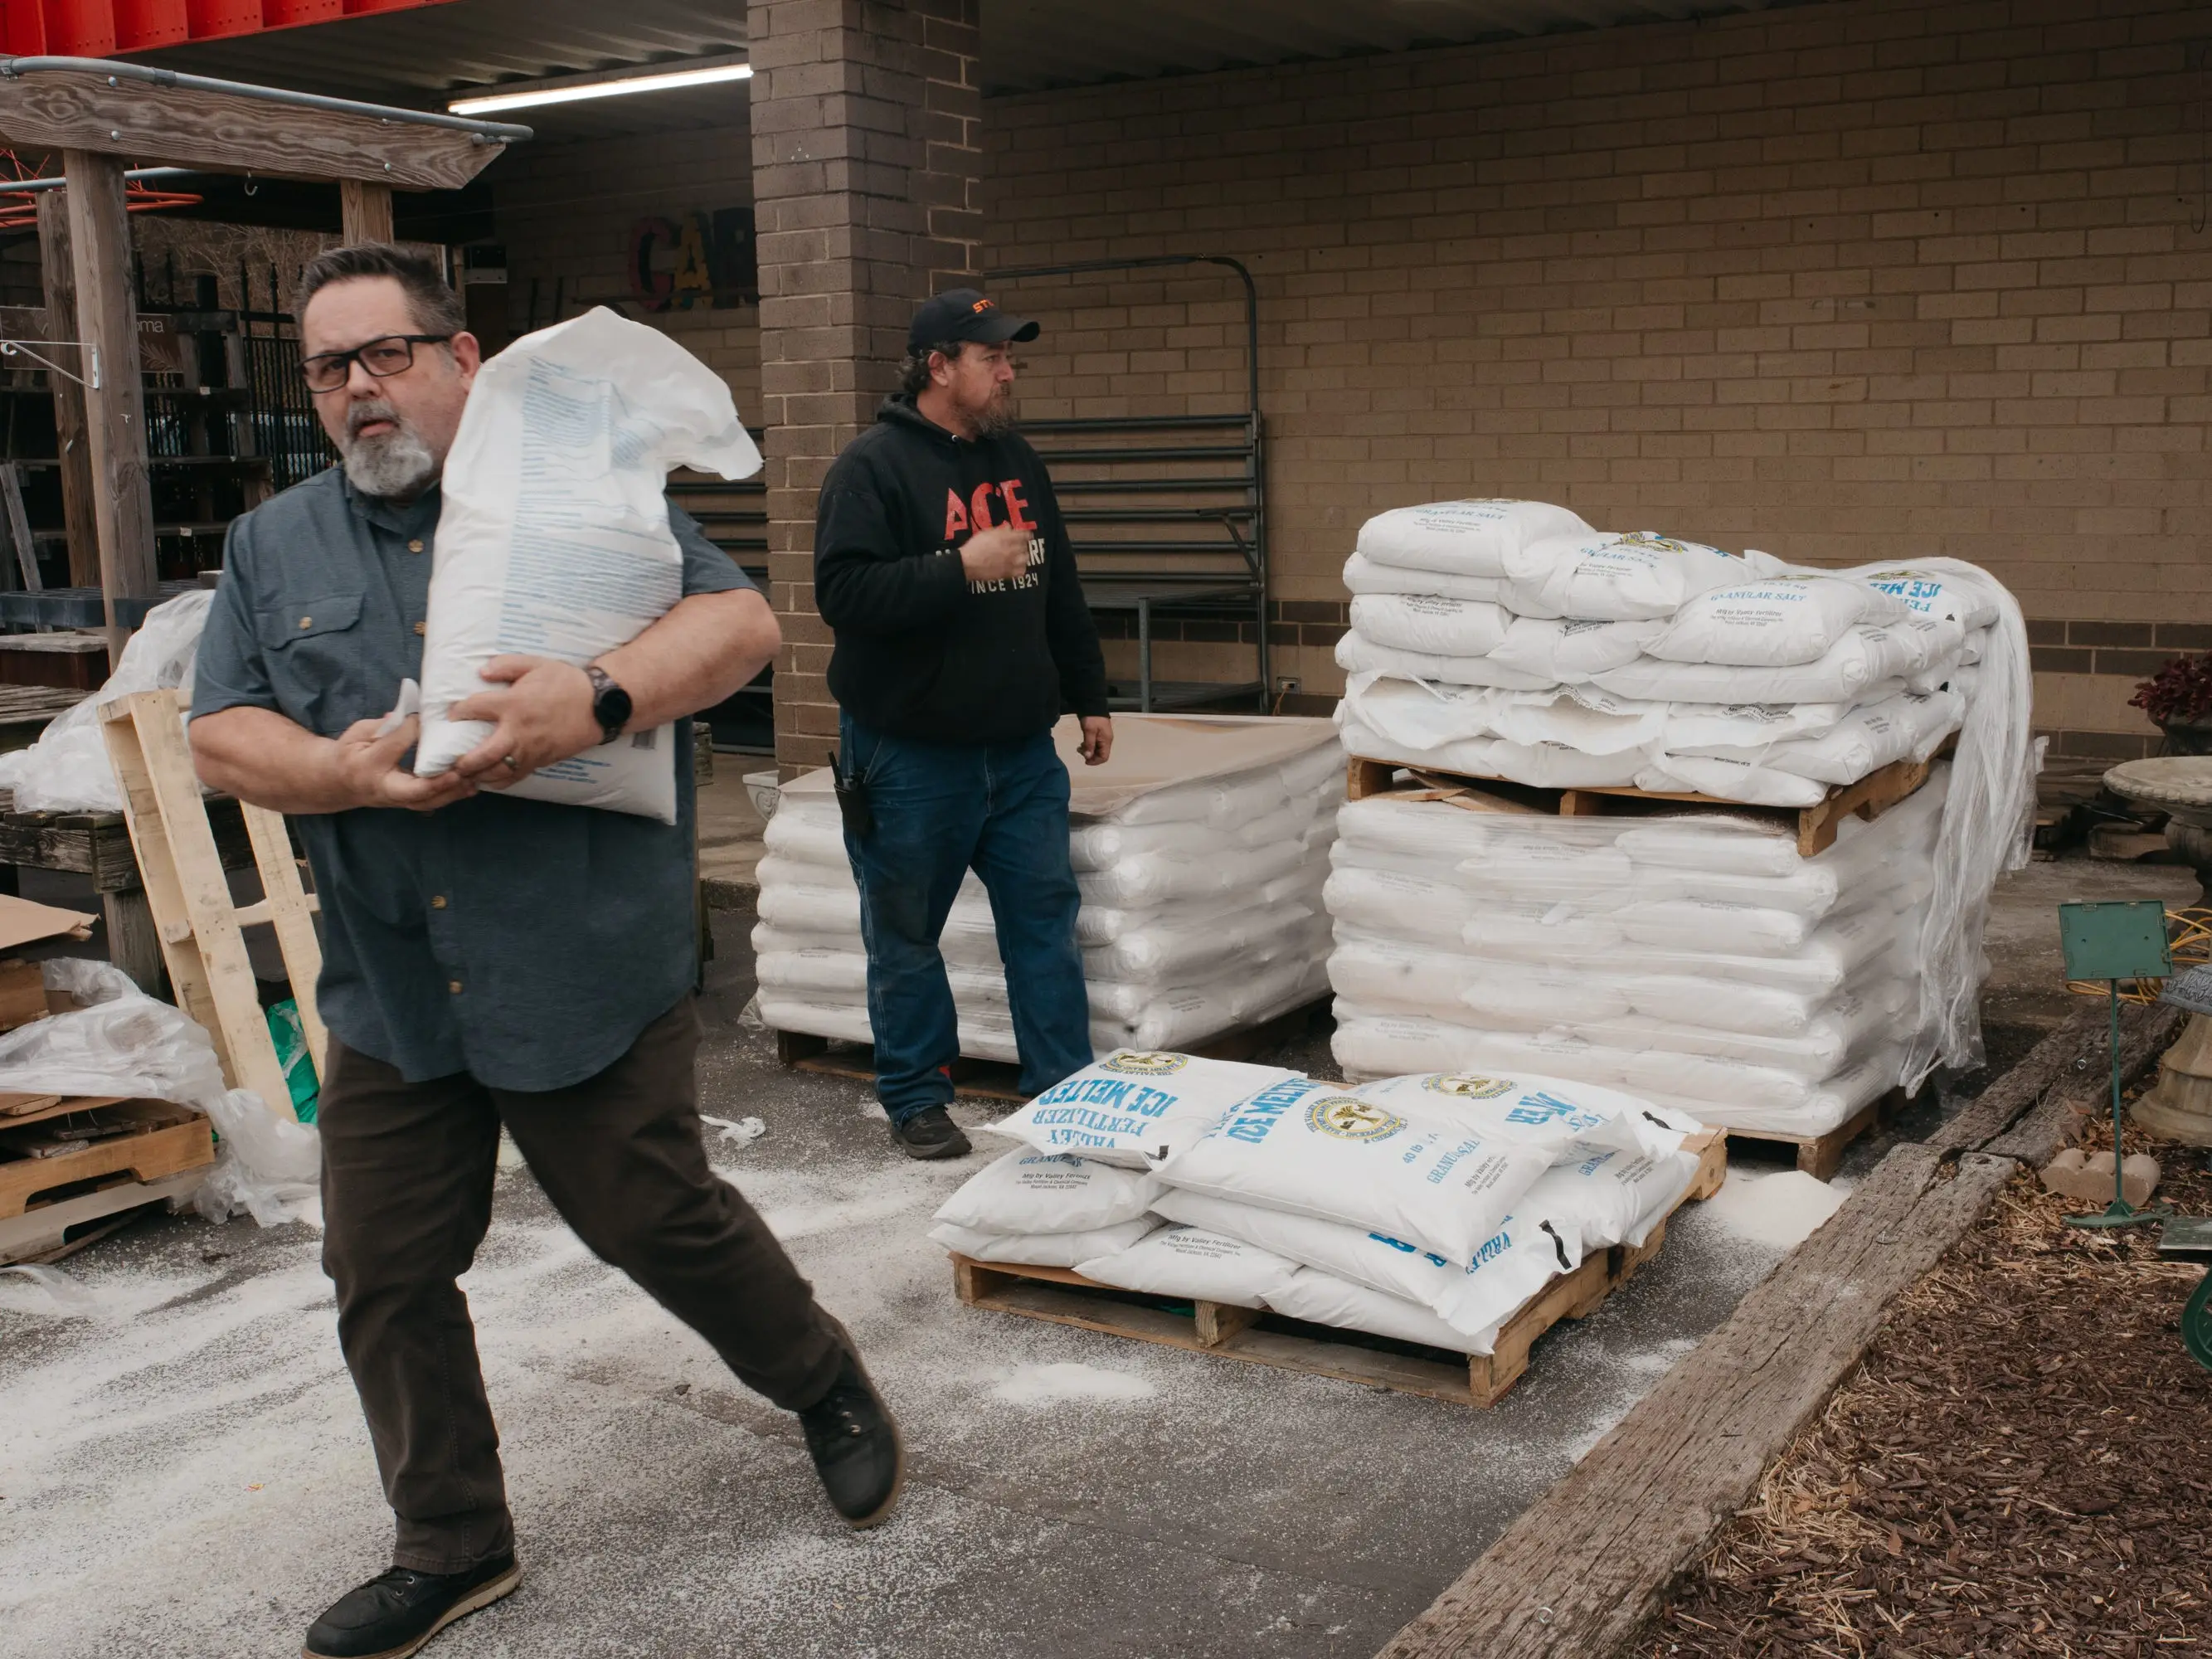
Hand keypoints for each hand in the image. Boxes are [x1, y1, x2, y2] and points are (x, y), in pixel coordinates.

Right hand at [333, 714, 477, 812]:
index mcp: (368, 764)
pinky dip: (452, 796)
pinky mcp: (408, 804)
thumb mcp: (359, 733)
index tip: (425, 717)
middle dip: (437, 784)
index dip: (410, 730)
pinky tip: (472, 787)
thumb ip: (384, 725)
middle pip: (412, 791)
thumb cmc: (350, 752)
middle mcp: (384, 787)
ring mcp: (397, 800)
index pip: (393, 745)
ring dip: (452, 792)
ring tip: (473, 779)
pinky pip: (431, 803)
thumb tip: (412, 715)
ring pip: (426, 803)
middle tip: (459, 772)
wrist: (339, 782)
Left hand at [448, 655, 600, 786]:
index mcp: (513, 704)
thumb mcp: (536, 664)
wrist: (599, 706)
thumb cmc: (567, 682)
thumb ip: (506, 665)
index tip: (451, 715)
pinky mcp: (540, 761)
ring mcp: (529, 750)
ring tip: (464, 774)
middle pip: (480, 755)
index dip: (458, 713)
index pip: (473, 709)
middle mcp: (517, 731)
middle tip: (449, 761)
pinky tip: (488, 779)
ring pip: (496, 772)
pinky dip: (498, 781)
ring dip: (477, 775)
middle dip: (461, 762)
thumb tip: (482, 671)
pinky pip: (514, 777)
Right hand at [960, 525, 1030, 584]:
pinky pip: (1021, 571)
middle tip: (1019, 545)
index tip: (1027, 535)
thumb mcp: (986, 533)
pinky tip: (1017, 566)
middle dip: (1023, 544)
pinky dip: (1021, 568)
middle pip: (1025, 546)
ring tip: (1019, 555)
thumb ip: (1000, 530)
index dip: (1027, 534)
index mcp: (1005, 538)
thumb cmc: (975, 546)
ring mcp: (1010, 563)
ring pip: (1025, 558)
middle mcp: (1010, 550)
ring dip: (1023, 555)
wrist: (967, 564)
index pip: (1023, 535)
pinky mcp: (1008, 573)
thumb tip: (1009, 527)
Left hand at [1078, 715, 1112, 766]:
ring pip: (1097, 750)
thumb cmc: (1091, 718)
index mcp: (1106, 741)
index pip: (1104, 757)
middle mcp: (1107, 741)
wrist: (1092, 705)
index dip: (1095, 761)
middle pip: (1101, 754)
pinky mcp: (1099, 734)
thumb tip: (1088, 757)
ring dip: (1089, 751)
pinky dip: (1089, 746)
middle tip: (1080, 751)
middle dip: (1091, 756)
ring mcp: (1103, 738)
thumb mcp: (1089, 731)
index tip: (1085, 760)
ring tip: (1079, 747)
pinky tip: (1082, 743)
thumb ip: (1089, 745)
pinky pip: (1095, 745)